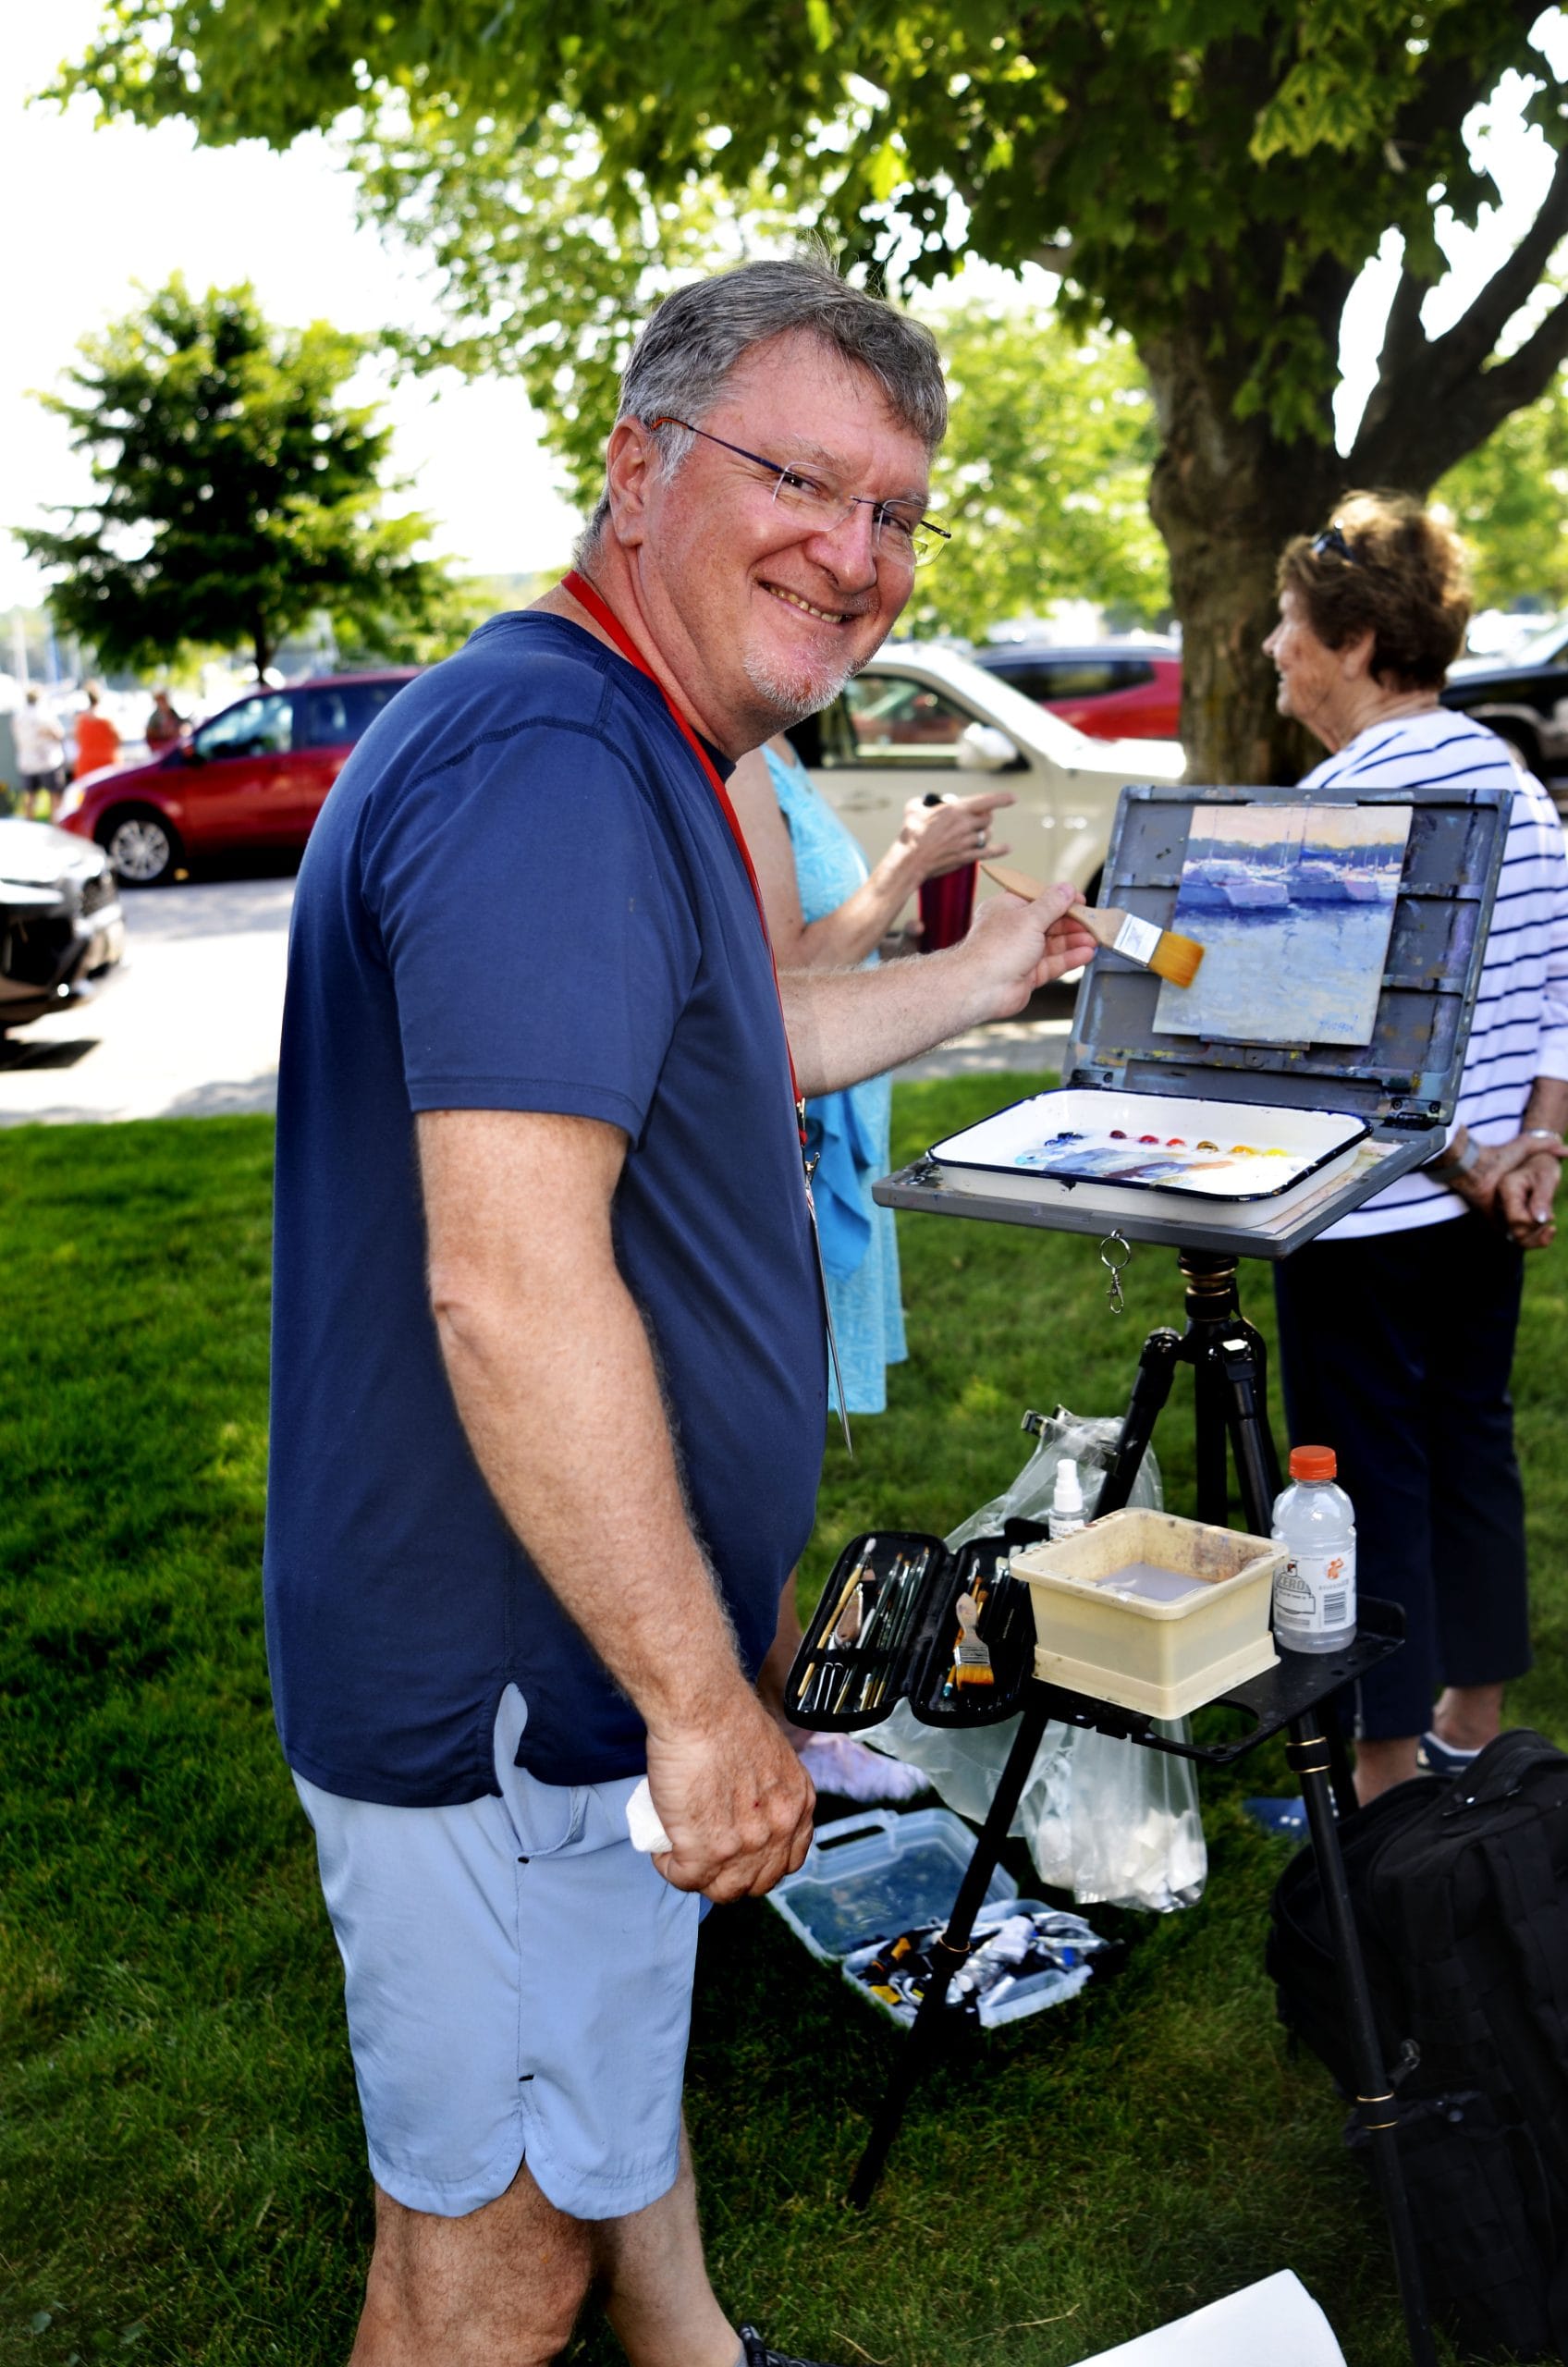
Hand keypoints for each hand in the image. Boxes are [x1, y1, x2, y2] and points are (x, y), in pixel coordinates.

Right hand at [643, 1687, 814, 1901]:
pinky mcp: (706, 1851)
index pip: (788, 1860)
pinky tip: (664, 1851)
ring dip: (699, 1878)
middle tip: (706, 1857)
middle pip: (756, 1883)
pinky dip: (669, 1867)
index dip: (760, 1863)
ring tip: (680, 1854)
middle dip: (731, 1877)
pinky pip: (683, 1878)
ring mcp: (744, 1846)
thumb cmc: (726, 1715)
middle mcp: (779, 1830)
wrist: (701, 1707)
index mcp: (798, 1804)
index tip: (739, 1854)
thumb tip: (746, 1803)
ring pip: (722, 1891)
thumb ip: (768, 1788)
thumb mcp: (771, 1756)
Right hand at [897, 788, 1013, 881]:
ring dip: (985, 833)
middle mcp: (965, 825)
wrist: (911, 860)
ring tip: (975, 834)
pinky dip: (999, 850)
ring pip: (987, 834)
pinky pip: (988, 852)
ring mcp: (967, 841)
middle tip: (977, 819)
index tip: (1013, 798)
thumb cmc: (911, 834)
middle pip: (987, 819)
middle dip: (985, 818)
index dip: (1002, 798)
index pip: (986, 801)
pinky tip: (1007, 848)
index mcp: (956, 810)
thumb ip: (921, 802)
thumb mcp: (913, 810)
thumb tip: (922, 802)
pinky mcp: (966, 856)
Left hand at [954, 877, 1099, 1017]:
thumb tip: (1067, 889)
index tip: (1081, 901)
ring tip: (1095, 939)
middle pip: (1050, 921)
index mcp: (1008, 908)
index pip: (1039, 898)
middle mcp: (1013, 929)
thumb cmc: (996, 949)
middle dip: (1073, 922)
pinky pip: (1053, 963)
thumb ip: (1052, 904)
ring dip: (1075, 941)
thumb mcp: (1030, 918)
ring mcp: (1021, 952)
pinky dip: (1070, 958)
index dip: (1061, 899)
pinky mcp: (1028, 973)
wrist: (981, 988)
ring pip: (1054, 944)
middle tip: (1093, 923)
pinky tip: (1086, 954)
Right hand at [1495, 1145, 1561, 1248]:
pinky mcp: (1500, 1217)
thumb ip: (1543, 1197)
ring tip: (1549, 1219)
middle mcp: (1496, 1201)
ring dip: (1536, 1234)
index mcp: (1506, 1188)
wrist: (1534, 1162)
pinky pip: (1514, 1235)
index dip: (1537, 1222)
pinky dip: (1531, 1234)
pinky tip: (1543, 1224)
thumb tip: (1542, 1220)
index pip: (1518, 1219)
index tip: (1552, 1215)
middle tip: (1552, 1215)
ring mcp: (1495, 1210)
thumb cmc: (1543, 1166)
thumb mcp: (1547, 1177)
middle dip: (1537, 1229)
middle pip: (1515, 1232)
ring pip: (1514, 1237)